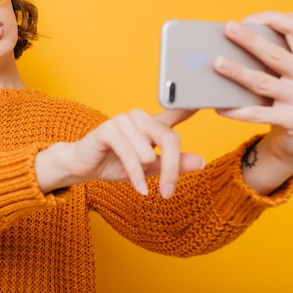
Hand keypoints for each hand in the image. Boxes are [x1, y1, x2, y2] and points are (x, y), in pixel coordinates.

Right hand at [35, 109, 203, 197]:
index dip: (193, 105)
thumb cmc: (114, 164)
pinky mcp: (107, 129)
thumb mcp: (149, 169)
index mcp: (150, 124)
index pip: (175, 112)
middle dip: (172, 167)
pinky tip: (139, 188)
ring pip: (148, 148)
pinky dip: (135, 174)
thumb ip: (173, 164)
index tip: (209, 100)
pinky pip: (130, 154)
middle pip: (169, 137)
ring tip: (143, 185)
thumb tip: (201, 161)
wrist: (83, 166)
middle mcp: (138, 117)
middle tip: (170, 192)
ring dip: (147, 172)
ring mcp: (122, 120)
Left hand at [214, 11, 292, 192]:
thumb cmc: (289, 97)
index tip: (248, 19)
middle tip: (228, 29)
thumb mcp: (290, 73)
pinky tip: (219, 106)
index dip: (273, 19)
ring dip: (238, 72)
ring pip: (263, 83)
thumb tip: (236, 34)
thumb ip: (276, 54)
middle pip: (276, 54)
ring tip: (217, 63)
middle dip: (250, 40)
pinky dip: (237, 111)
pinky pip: (259, 114)